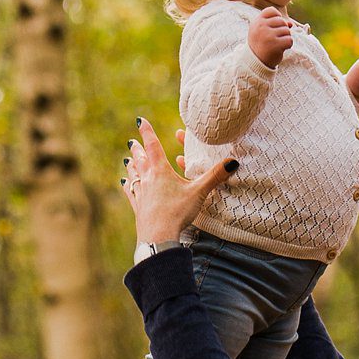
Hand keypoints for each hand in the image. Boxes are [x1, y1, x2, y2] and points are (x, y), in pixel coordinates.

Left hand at [120, 119, 235, 245]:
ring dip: (132, 166)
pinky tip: (125, 184)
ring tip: (127, 160)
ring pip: (134, 176)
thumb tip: (233, 162)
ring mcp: (141, 194)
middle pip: (141, 160)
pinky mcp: (139, 208)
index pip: (153, 146)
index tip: (141, 121)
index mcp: (161, 172)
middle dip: (137, 149)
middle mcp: (148, 180)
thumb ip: (215, 176)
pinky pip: (132, 193)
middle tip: (131, 142)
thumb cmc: (177, 212)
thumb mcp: (199, 192)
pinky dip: (128, 186)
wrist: (158, 237)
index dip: (147, 132)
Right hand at [247, 7, 294, 67]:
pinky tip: (280, 49)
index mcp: (257, 22)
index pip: (272, 10)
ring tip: (276, 44)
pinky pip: (289, 40)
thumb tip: (290, 24)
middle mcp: (261, 27)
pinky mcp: (275, 45)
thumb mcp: (263, 31)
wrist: (255, 62)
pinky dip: (288, 45)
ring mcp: (268, 35)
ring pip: (287, 30)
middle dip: (282, 30)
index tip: (273, 27)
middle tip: (274, 39)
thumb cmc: (261, 44)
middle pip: (281, 21)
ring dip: (285, 38)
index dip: (277, 17)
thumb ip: (275, 24)